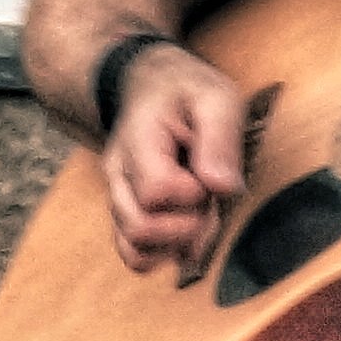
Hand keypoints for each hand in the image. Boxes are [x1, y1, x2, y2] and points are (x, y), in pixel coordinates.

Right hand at [102, 44, 247, 274]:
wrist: (152, 87)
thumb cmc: (186, 92)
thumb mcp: (216, 98)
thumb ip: (220, 140)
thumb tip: (222, 187)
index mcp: (139, 140)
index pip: (156, 191)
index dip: (192, 194)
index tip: (210, 176)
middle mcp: (118, 173)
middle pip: (140, 228)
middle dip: (187, 225)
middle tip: (208, 200)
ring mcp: (118, 197)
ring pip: (134, 249)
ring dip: (176, 244)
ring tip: (198, 215)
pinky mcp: (126, 213)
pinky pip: (133, 254)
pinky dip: (163, 254)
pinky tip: (186, 232)